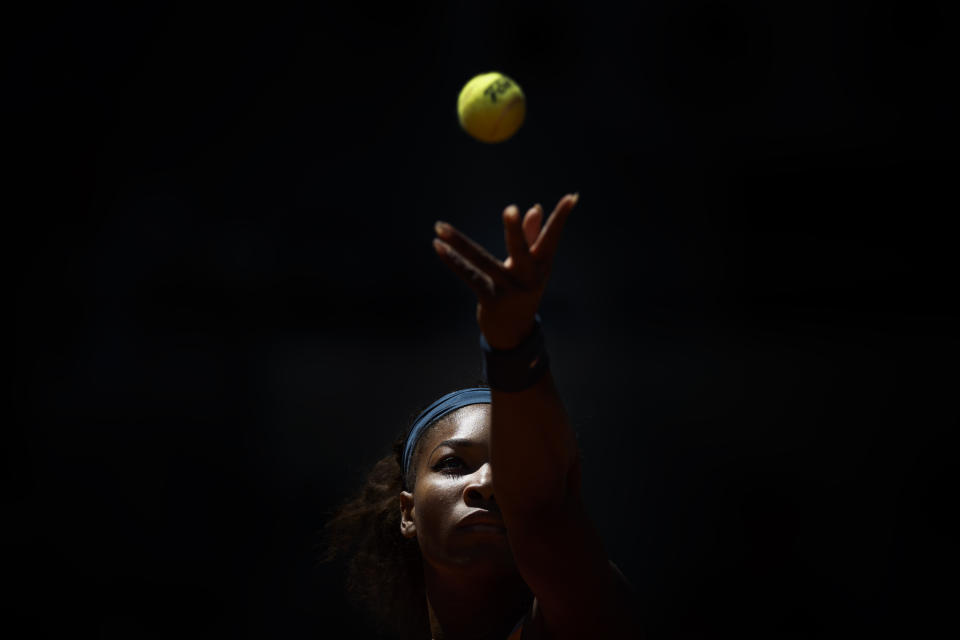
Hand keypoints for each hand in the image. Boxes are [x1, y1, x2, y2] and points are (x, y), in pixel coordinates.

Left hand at [432, 193, 577, 349]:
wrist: (514, 331)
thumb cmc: (523, 289)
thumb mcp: (531, 266)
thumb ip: (531, 236)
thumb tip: (534, 207)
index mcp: (541, 264)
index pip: (552, 236)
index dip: (561, 217)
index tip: (572, 196)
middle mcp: (528, 277)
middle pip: (520, 249)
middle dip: (515, 230)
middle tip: (511, 209)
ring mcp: (509, 289)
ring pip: (482, 261)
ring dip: (459, 243)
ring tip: (439, 227)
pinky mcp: (490, 299)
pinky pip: (469, 276)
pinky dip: (453, 261)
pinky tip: (438, 245)